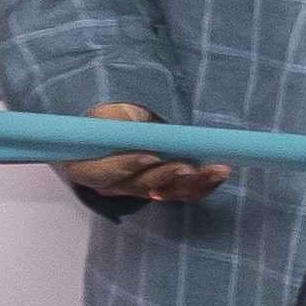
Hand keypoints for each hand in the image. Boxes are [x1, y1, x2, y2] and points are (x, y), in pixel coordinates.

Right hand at [61, 99, 228, 204]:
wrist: (121, 122)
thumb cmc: (109, 115)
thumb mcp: (107, 112)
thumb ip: (118, 121)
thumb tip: (139, 124)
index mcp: (85, 165)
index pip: (100, 173)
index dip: (124, 167)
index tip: (149, 156)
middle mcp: (112, 184)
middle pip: (138, 186)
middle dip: (165, 176)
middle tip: (187, 166)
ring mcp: (139, 189)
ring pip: (166, 192)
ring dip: (193, 182)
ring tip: (217, 169)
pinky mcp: (163, 189)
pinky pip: (183, 192)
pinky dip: (203, 184)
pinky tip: (220, 173)